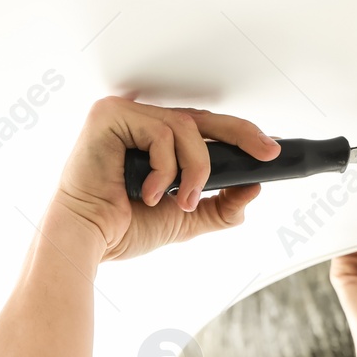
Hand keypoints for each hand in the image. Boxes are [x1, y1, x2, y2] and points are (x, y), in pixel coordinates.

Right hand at [51, 96, 280, 261]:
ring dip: (195, 169)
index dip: (239, 135)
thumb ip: (218, 205)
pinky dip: (165, 168)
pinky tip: (149, 192)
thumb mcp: (185, 217)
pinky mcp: (109, 116)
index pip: (202, 128)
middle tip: (266, 151)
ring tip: (182, 200)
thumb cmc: (120, 227)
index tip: (269, 149)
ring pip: (186, 128)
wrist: (88, 241)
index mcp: (151, 139)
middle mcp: (137, 120)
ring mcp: (122, 114)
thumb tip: (252, 188)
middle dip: (241, 135)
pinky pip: (160, 133)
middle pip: (201, 119)